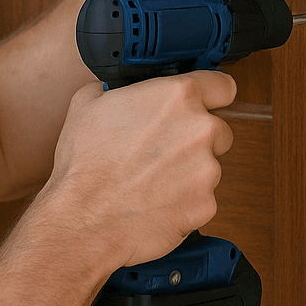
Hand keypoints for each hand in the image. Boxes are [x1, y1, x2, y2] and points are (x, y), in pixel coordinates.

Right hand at [42, 70, 237, 272]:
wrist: (83, 220)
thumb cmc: (84, 166)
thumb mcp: (86, 106)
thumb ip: (113, 90)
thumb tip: (113, 90)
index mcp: (176, 97)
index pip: (222, 86)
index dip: (213, 95)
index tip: (209, 103)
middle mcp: (199, 130)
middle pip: (219, 131)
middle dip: (197, 141)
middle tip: (164, 152)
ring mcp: (207, 170)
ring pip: (210, 168)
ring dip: (189, 173)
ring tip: (151, 181)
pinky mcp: (206, 205)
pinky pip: (202, 199)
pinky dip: (184, 202)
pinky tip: (154, 202)